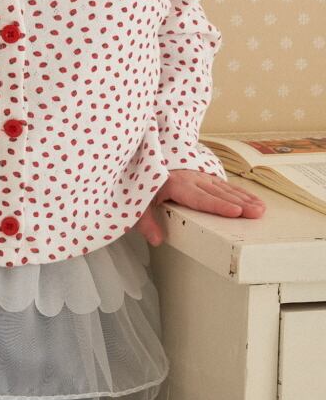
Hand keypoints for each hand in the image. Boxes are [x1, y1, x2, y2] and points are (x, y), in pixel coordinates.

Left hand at [134, 169, 265, 246]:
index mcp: (175, 185)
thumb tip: (156, 240)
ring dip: (244, 199)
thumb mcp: (139, 203)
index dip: (217, 205)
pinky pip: (226, 185)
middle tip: (256, 214)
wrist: (148, 160)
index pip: (199, 198)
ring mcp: (200, 176)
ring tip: (260, 210)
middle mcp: (191, 179)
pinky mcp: (206, 177)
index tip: (235, 212)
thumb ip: (145, 222)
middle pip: (217, 193)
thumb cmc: (146, 186)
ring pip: (225, 188)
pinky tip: (255, 201)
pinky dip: (242, 193)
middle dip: (238, 204)